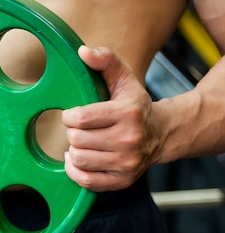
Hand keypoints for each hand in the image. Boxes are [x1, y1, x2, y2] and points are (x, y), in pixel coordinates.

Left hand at [62, 46, 160, 191]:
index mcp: (127, 113)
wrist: (162, 134)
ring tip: (84, 143)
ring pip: (79, 160)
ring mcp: (127, 163)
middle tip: (82, 129)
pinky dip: (76, 170)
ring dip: (75, 150)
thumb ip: (105, 61)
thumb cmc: (136, 105)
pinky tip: (81, 159)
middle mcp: (129, 140)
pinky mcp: (123, 180)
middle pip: (76, 140)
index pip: (80, 118)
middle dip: (73, 133)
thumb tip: (83, 52)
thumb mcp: (124, 78)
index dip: (70, 116)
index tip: (74, 115)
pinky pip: (86, 181)